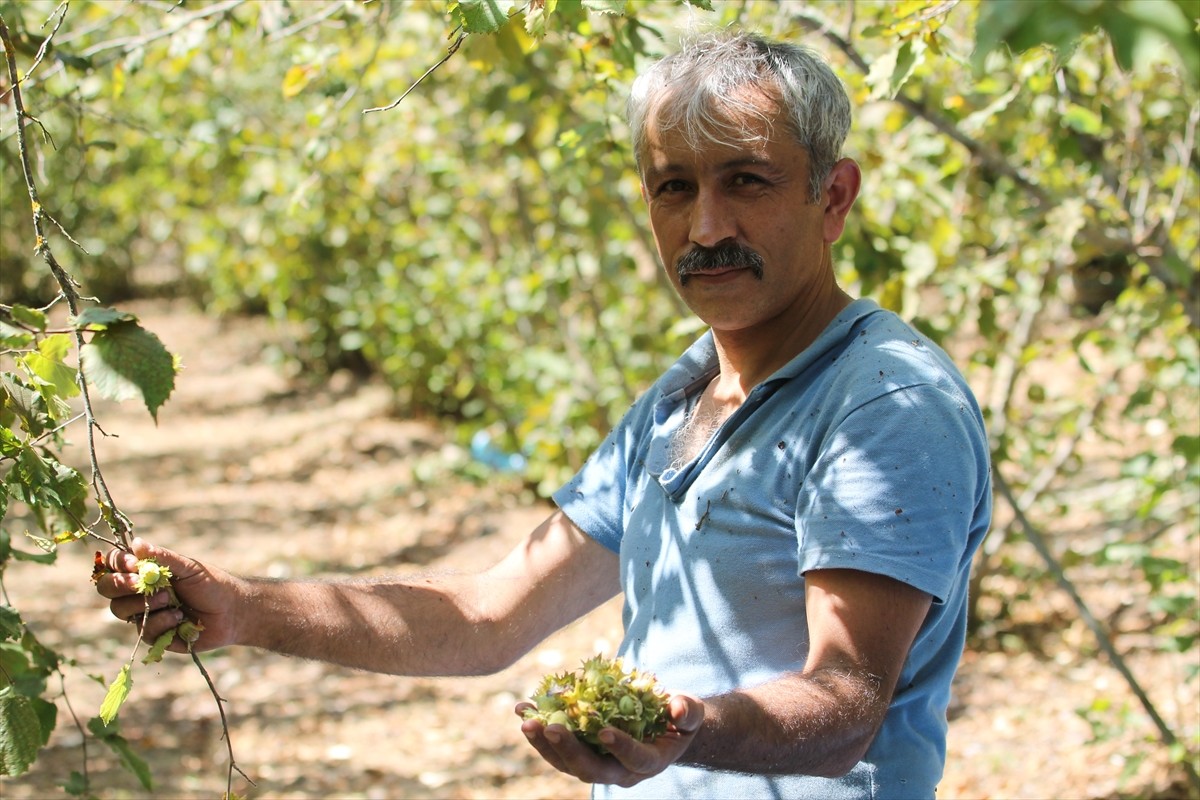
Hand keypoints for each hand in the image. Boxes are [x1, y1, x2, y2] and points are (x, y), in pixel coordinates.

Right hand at [95, 538, 240, 653]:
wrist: (232, 612)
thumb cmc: (212, 584)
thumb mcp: (189, 567)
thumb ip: (163, 558)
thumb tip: (137, 542)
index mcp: (145, 572)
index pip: (114, 565)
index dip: (117, 564)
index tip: (133, 564)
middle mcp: (139, 593)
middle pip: (108, 589)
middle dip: (120, 586)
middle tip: (139, 584)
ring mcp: (144, 614)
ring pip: (120, 610)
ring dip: (145, 604)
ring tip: (171, 600)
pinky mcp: (154, 635)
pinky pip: (144, 630)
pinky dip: (162, 622)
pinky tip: (181, 618)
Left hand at [515, 694, 703, 787]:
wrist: (663, 726)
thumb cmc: (679, 717)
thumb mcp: (691, 711)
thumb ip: (687, 711)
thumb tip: (677, 707)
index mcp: (649, 762)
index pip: (634, 760)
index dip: (621, 748)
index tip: (604, 731)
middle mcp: (620, 772)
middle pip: (591, 769)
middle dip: (569, 749)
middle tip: (549, 726)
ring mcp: (598, 765)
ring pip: (567, 763)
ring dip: (545, 743)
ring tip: (526, 719)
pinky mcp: (581, 753)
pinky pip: (557, 748)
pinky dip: (539, 731)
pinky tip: (524, 710)